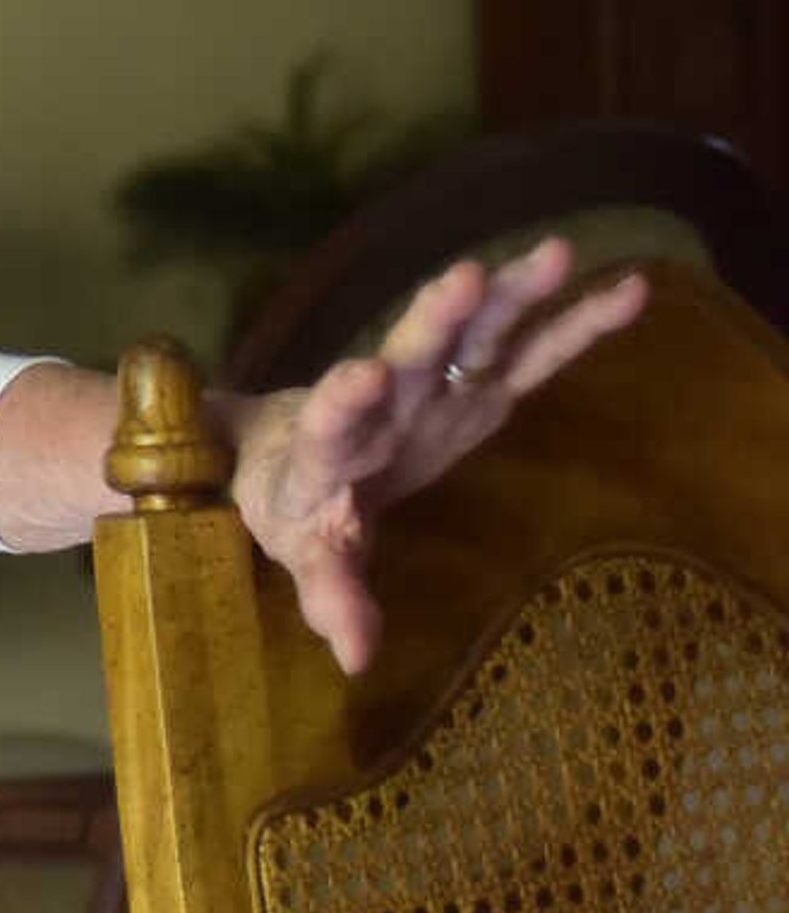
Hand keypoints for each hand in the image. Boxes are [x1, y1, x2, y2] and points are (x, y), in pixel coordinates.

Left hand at [229, 239, 650, 675]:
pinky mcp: (473, 388)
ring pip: (467, 335)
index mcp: (324, 445)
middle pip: (402, 357)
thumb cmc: (292, 506)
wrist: (286, 453)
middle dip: (431, 323)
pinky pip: (528, 353)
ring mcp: (429, 385)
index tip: (358, 378)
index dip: (341, 403)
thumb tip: (358, 657)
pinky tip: (626, 289)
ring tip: (554, 255)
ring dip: (507, 296)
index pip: (326, 424)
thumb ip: (331, 595)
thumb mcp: (305, 555)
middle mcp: (376, 400)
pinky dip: (572, 323)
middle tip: (461, 280)